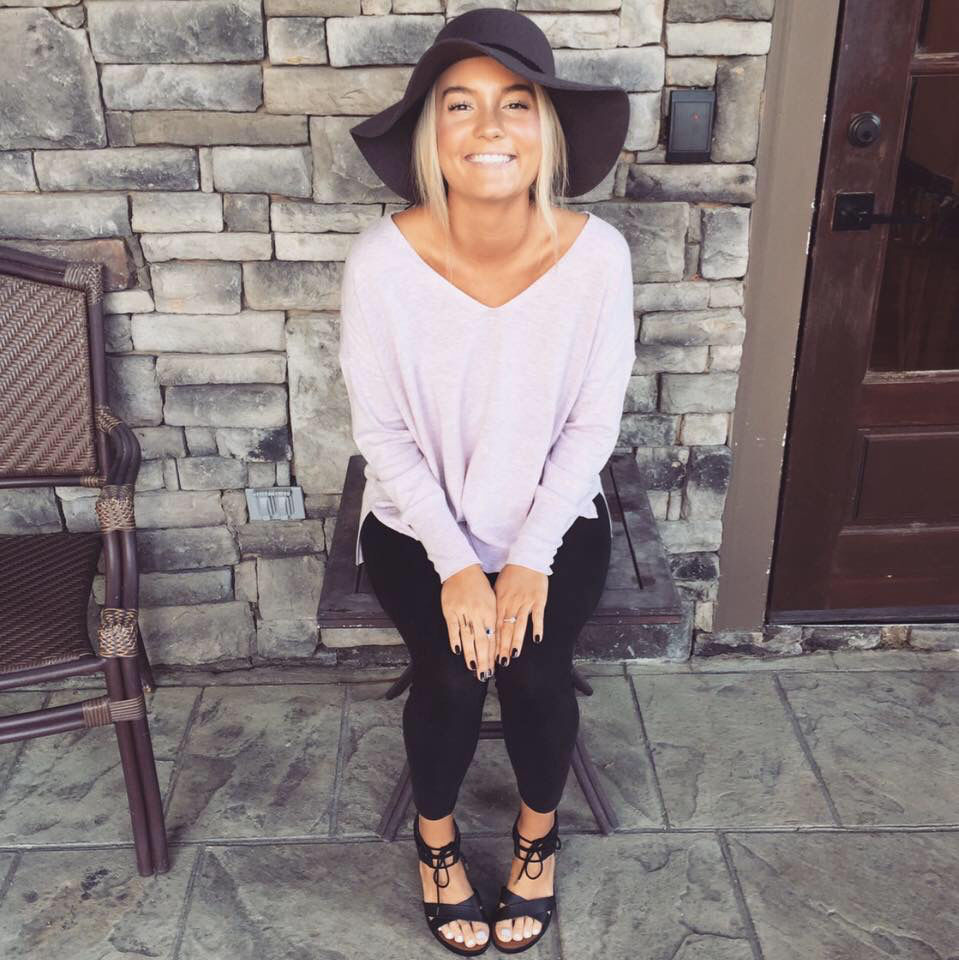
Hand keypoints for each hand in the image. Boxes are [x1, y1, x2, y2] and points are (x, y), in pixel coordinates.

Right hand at [440, 564, 497, 681]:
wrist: (462, 568)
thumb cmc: (479, 585)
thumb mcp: (492, 599)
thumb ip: (493, 619)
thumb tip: (495, 639)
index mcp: (490, 611)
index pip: (493, 637)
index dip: (493, 654)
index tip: (494, 667)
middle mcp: (478, 613)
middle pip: (482, 640)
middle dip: (484, 659)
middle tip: (484, 674)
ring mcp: (464, 612)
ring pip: (468, 637)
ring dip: (471, 654)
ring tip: (473, 668)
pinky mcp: (450, 610)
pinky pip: (453, 628)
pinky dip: (455, 640)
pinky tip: (458, 652)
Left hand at [492, 564, 546, 667]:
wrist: (526, 559)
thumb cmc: (511, 575)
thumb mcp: (497, 589)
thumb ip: (495, 607)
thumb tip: (489, 624)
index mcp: (500, 603)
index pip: (494, 626)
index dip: (492, 642)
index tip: (489, 656)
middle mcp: (511, 605)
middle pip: (505, 629)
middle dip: (502, 647)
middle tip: (500, 663)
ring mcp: (525, 603)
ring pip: (519, 625)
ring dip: (516, 641)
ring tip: (513, 655)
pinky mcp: (538, 600)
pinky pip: (537, 616)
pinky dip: (537, 627)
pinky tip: (536, 639)